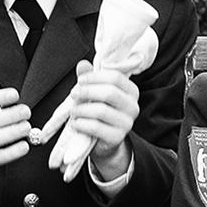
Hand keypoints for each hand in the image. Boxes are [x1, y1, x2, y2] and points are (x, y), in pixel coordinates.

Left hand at [47, 60, 141, 181]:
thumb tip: (82, 64)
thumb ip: (90, 78)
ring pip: (101, 110)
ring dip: (81, 109)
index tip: (80, 80)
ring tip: (73, 111)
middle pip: (109, 92)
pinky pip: (96, 127)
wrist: (104, 141)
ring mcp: (127, 123)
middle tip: (74, 94)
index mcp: (131, 91)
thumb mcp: (95, 93)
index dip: (95, 77)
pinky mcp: (117, 137)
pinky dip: (81, 124)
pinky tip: (76, 123)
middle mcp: (132, 106)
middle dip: (87, 91)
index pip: (115, 77)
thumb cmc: (100, 113)